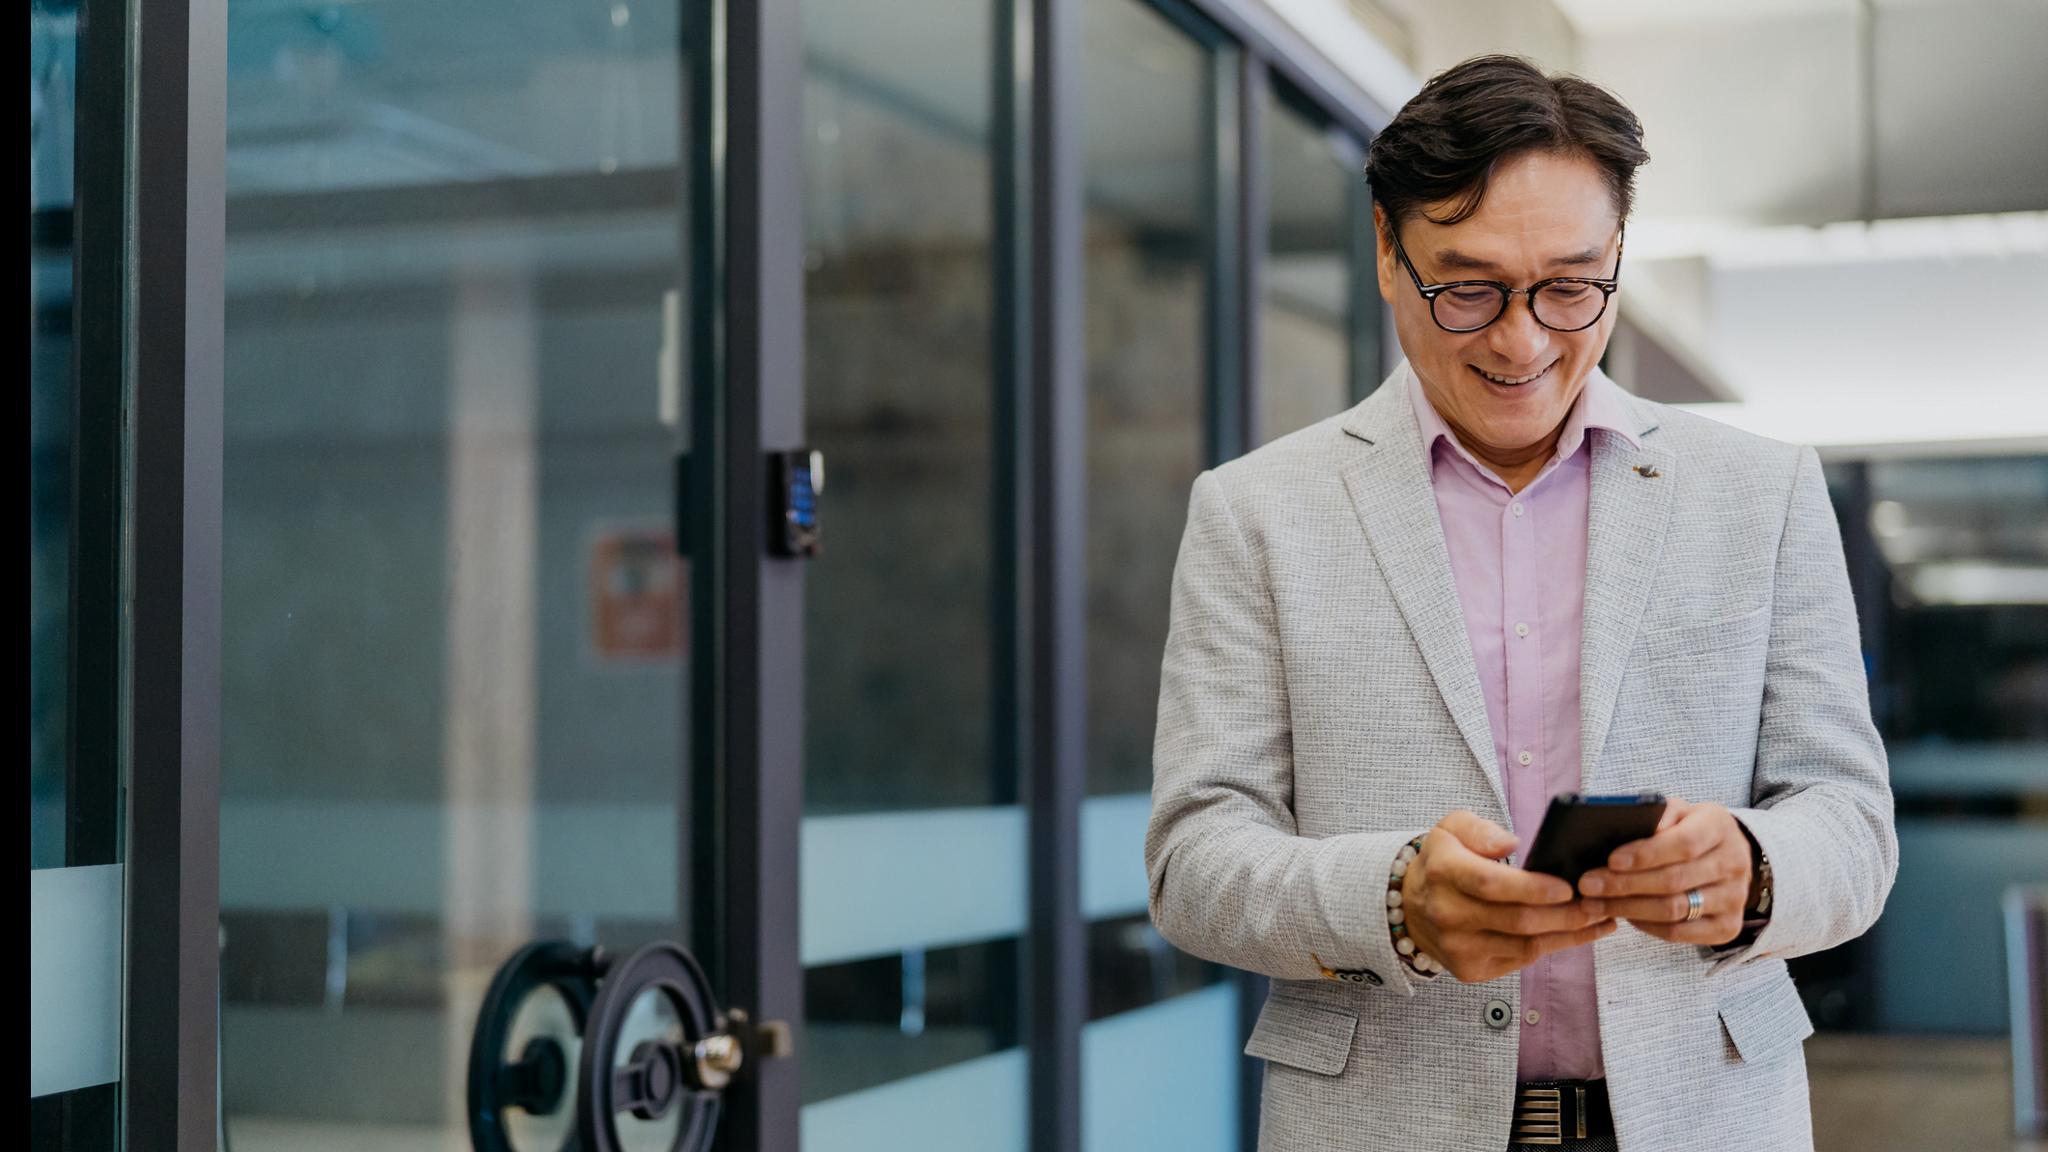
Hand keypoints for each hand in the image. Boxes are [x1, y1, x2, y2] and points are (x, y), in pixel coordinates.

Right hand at [1400, 810, 1617, 983]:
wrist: (1410, 907)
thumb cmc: (1442, 863)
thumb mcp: (1451, 829)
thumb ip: (1480, 829)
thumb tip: (1509, 843)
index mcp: (1443, 872)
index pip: (1491, 884)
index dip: (1532, 888)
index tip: (1568, 886)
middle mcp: (1447, 913)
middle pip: (1516, 919)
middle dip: (1565, 914)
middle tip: (1598, 902)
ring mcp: (1458, 946)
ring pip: (1525, 945)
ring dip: (1569, 934)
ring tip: (1600, 918)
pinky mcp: (1470, 969)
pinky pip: (1521, 959)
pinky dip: (1554, 946)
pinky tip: (1578, 933)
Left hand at [1576, 798, 1752, 945]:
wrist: (1727, 857)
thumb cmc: (1689, 829)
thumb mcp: (1678, 811)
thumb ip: (1657, 814)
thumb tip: (1626, 827)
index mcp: (1720, 826)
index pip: (1684, 843)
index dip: (1645, 854)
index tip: (1611, 860)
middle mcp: (1734, 863)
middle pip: (1674, 880)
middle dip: (1624, 885)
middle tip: (1588, 885)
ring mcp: (1735, 898)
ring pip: (1674, 910)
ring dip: (1628, 908)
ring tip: (1593, 904)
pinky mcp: (1727, 927)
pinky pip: (1680, 933)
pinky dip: (1646, 926)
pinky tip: (1623, 916)